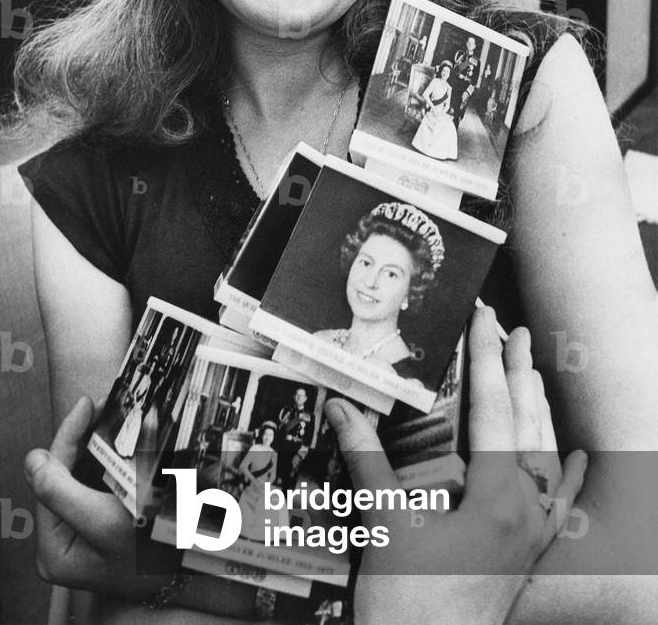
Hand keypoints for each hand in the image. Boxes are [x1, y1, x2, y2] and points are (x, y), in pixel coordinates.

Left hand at [23, 396, 148, 593]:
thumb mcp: (107, 522)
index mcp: (55, 548)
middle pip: (64, 476)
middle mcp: (63, 542)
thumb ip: (61, 491)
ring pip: (80, 474)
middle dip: (81, 438)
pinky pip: (97, 481)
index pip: (51, 481)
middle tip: (100, 404)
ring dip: (92, 442)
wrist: (198, 566)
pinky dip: (106, 457)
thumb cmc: (155, 552)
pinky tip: (117, 436)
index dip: (68, 438)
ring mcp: (83, 532)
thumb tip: (33, 458)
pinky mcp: (103, 524)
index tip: (86, 404)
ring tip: (108, 414)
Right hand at [325, 307, 586, 624]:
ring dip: (540, 411)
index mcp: (494, 497)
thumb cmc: (408, 602)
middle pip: (529, 424)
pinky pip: (559, 507)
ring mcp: (532, 536)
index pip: (492, 408)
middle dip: (520, 373)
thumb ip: (367, 461)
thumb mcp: (385, 524)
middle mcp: (524, 511)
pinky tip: (574, 458)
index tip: (486, 320)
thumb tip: (343, 409)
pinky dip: (566, 476)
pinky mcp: (529, 558)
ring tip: (533, 373)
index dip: (487, 359)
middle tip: (516, 331)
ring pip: (547, 458)